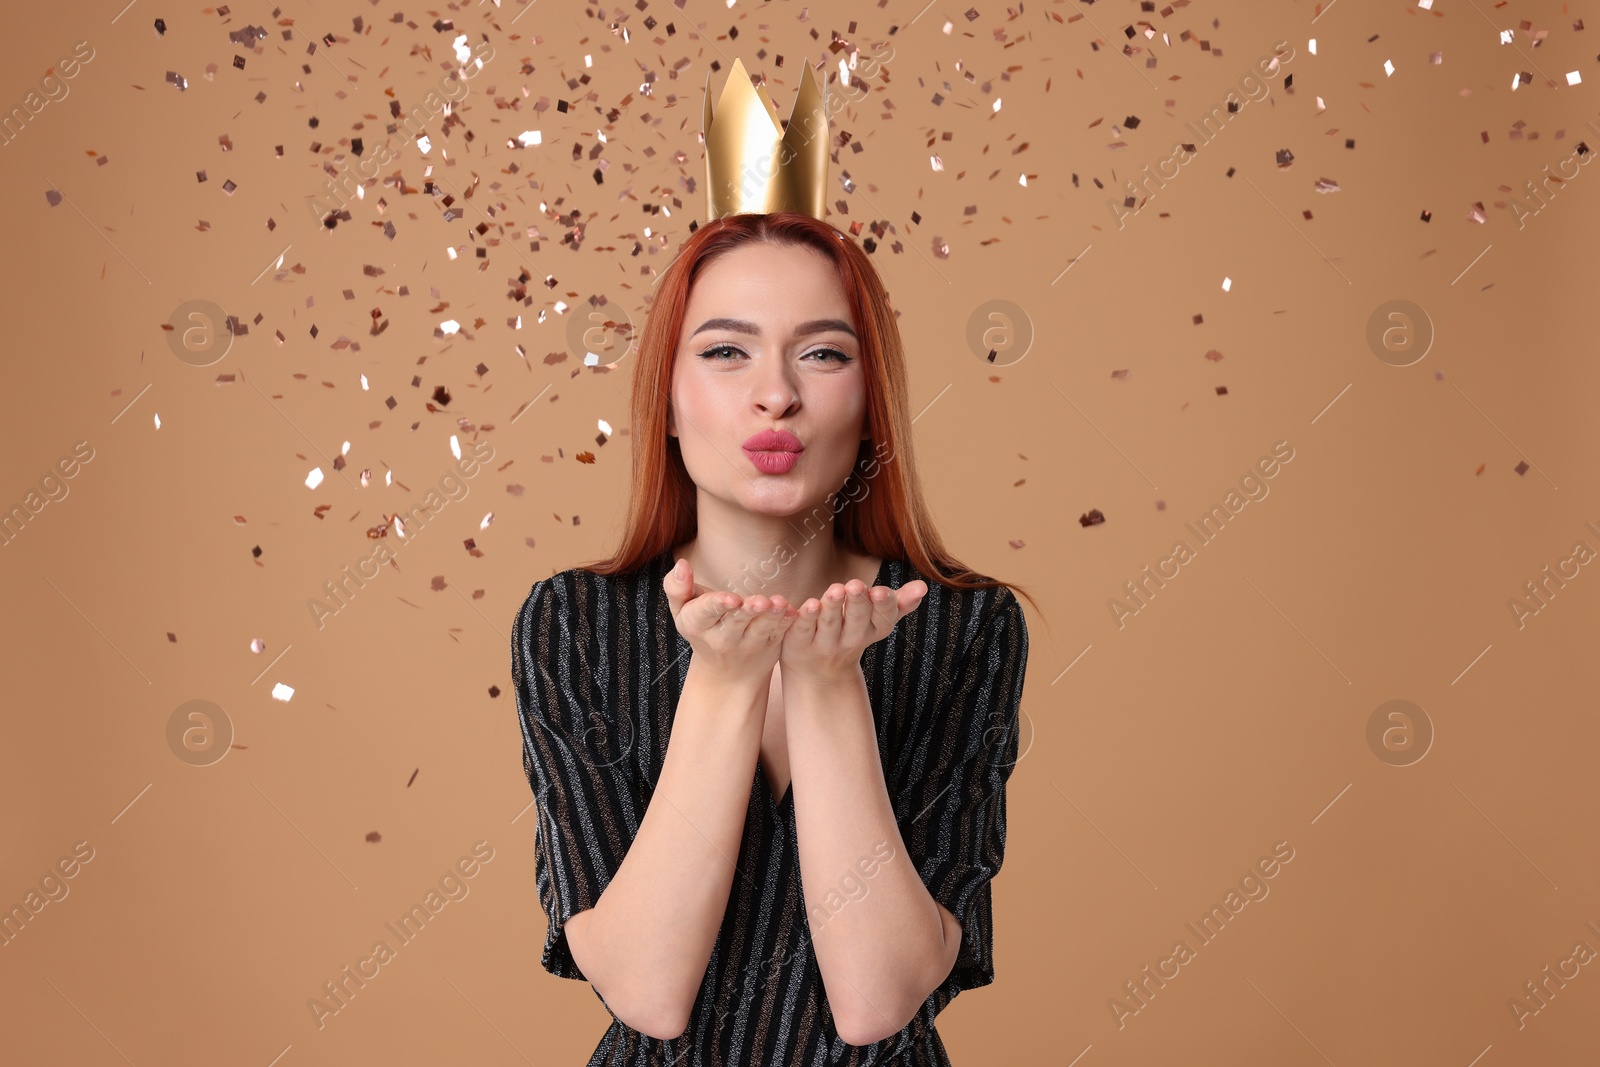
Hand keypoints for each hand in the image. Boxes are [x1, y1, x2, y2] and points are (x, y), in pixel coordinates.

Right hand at [664, 558, 797, 686]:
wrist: (725, 671)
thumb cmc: (701, 627)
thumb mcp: (682, 610)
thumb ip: (677, 587)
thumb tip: (682, 564)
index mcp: (697, 625)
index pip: (705, 613)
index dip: (718, 605)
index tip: (731, 598)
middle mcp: (721, 639)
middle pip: (736, 621)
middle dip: (748, 610)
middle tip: (760, 601)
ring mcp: (747, 645)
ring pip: (760, 629)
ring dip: (770, 616)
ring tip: (778, 603)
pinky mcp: (769, 646)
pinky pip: (778, 634)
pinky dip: (785, 623)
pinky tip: (792, 611)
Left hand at [780, 578, 927, 681]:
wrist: (818, 672)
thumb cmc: (851, 633)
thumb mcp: (876, 620)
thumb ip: (899, 603)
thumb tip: (923, 586)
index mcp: (870, 630)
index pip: (882, 619)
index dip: (882, 606)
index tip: (882, 591)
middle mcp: (849, 639)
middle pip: (856, 620)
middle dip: (857, 603)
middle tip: (856, 585)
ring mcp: (824, 643)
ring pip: (829, 624)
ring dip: (833, 607)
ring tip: (835, 589)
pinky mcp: (799, 643)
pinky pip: (803, 629)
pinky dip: (806, 618)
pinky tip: (809, 604)